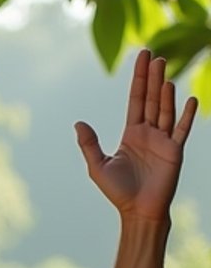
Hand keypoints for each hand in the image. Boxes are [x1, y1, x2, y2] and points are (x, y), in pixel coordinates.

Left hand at [75, 50, 197, 222]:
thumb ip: (89, 144)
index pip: (136, 100)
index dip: (139, 78)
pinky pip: (182, 130)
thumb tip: (78, 123)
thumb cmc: (118, 192)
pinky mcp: (174, 151)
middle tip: (155, 56)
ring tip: (164, 75)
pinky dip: (186, 115)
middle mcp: (149, 133)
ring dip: (165, 94)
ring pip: (165, 111)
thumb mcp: (98, 167)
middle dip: (153, 78)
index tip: (143, 56)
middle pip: (152, 100)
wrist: (138, 211)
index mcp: (132, 133)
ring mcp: (163, 141)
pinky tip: (190, 99)